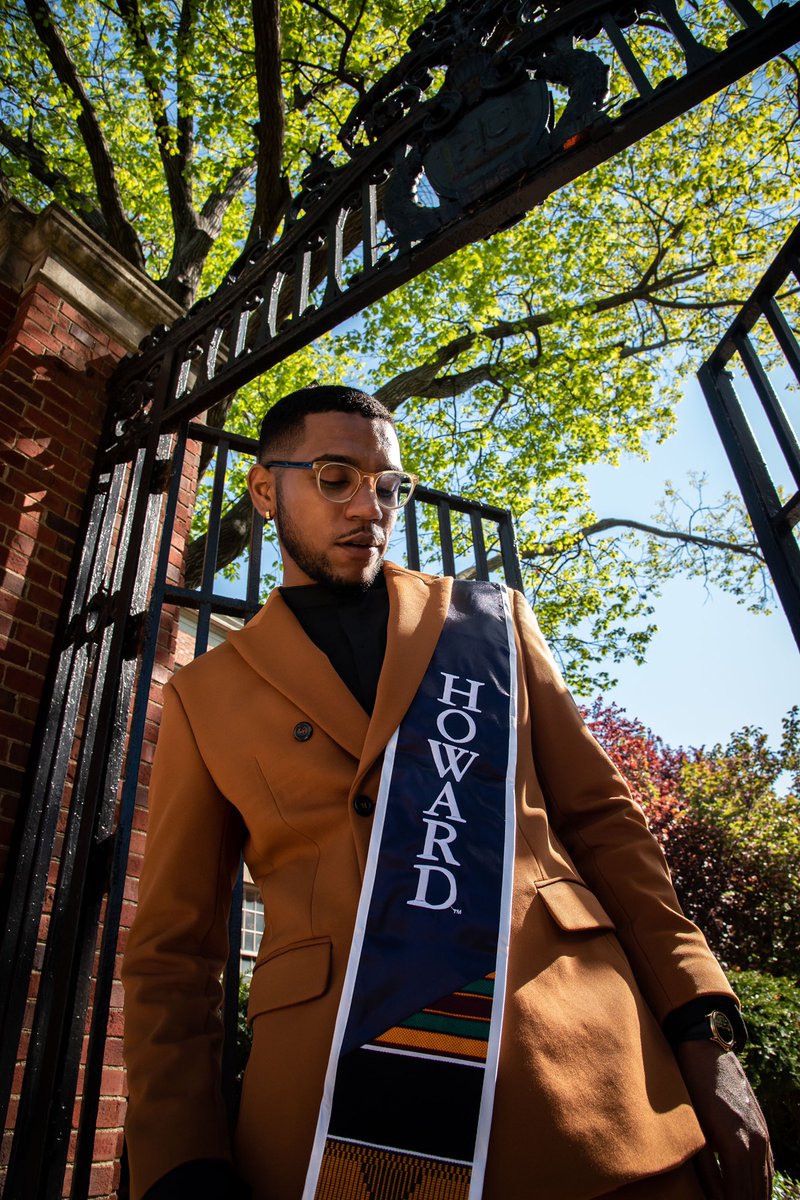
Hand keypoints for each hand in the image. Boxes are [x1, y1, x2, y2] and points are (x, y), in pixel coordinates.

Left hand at [676, 1040, 772, 1199]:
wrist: (704, 1048)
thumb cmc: (690, 1087)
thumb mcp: (693, 1130)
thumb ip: (705, 1169)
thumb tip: (712, 1199)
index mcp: (737, 1147)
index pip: (739, 1197)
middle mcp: (757, 1143)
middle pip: (756, 1194)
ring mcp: (763, 1134)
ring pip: (764, 1182)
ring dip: (755, 1199)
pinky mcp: (762, 1126)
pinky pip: (768, 1166)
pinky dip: (761, 1185)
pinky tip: (753, 1193)